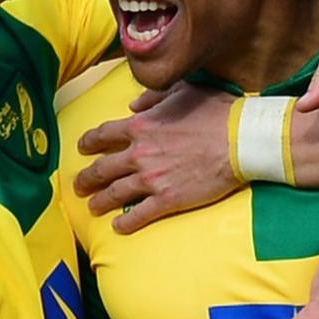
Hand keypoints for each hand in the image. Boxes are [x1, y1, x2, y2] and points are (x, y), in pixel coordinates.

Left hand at [73, 83, 238, 233]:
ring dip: (100, 201)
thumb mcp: (181, 91)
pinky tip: (118, 227)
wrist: (240, 140)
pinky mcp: (167, 200)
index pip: (103, 134)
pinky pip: (139, 215)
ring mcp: (152, 179)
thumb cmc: (215, 111)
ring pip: (115, 193)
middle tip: (78, 185)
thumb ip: (152, 97)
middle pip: (102, 168)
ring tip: (92, 207)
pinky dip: (125, 223)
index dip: (88, 142)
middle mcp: (139, 153)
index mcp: (141, 125)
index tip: (82, 148)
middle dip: (86, 178)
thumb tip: (134, 104)